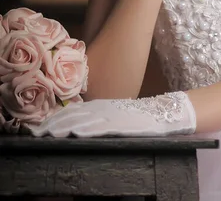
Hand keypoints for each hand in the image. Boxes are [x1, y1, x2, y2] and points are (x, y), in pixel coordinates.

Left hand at [27, 91, 195, 137]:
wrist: (167, 112)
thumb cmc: (141, 115)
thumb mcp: (116, 112)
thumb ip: (99, 114)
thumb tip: (76, 120)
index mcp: (101, 105)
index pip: (72, 110)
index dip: (54, 117)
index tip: (36, 126)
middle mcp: (104, 108)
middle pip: (73, 114)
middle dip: (52, 123)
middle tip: (33, 131)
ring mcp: (114, 115)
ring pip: (83, 119)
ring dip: (63, 126)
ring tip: (46, 133)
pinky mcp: (124, 122)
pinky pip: (102, 124)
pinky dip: (87, 127)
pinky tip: (75, 131)